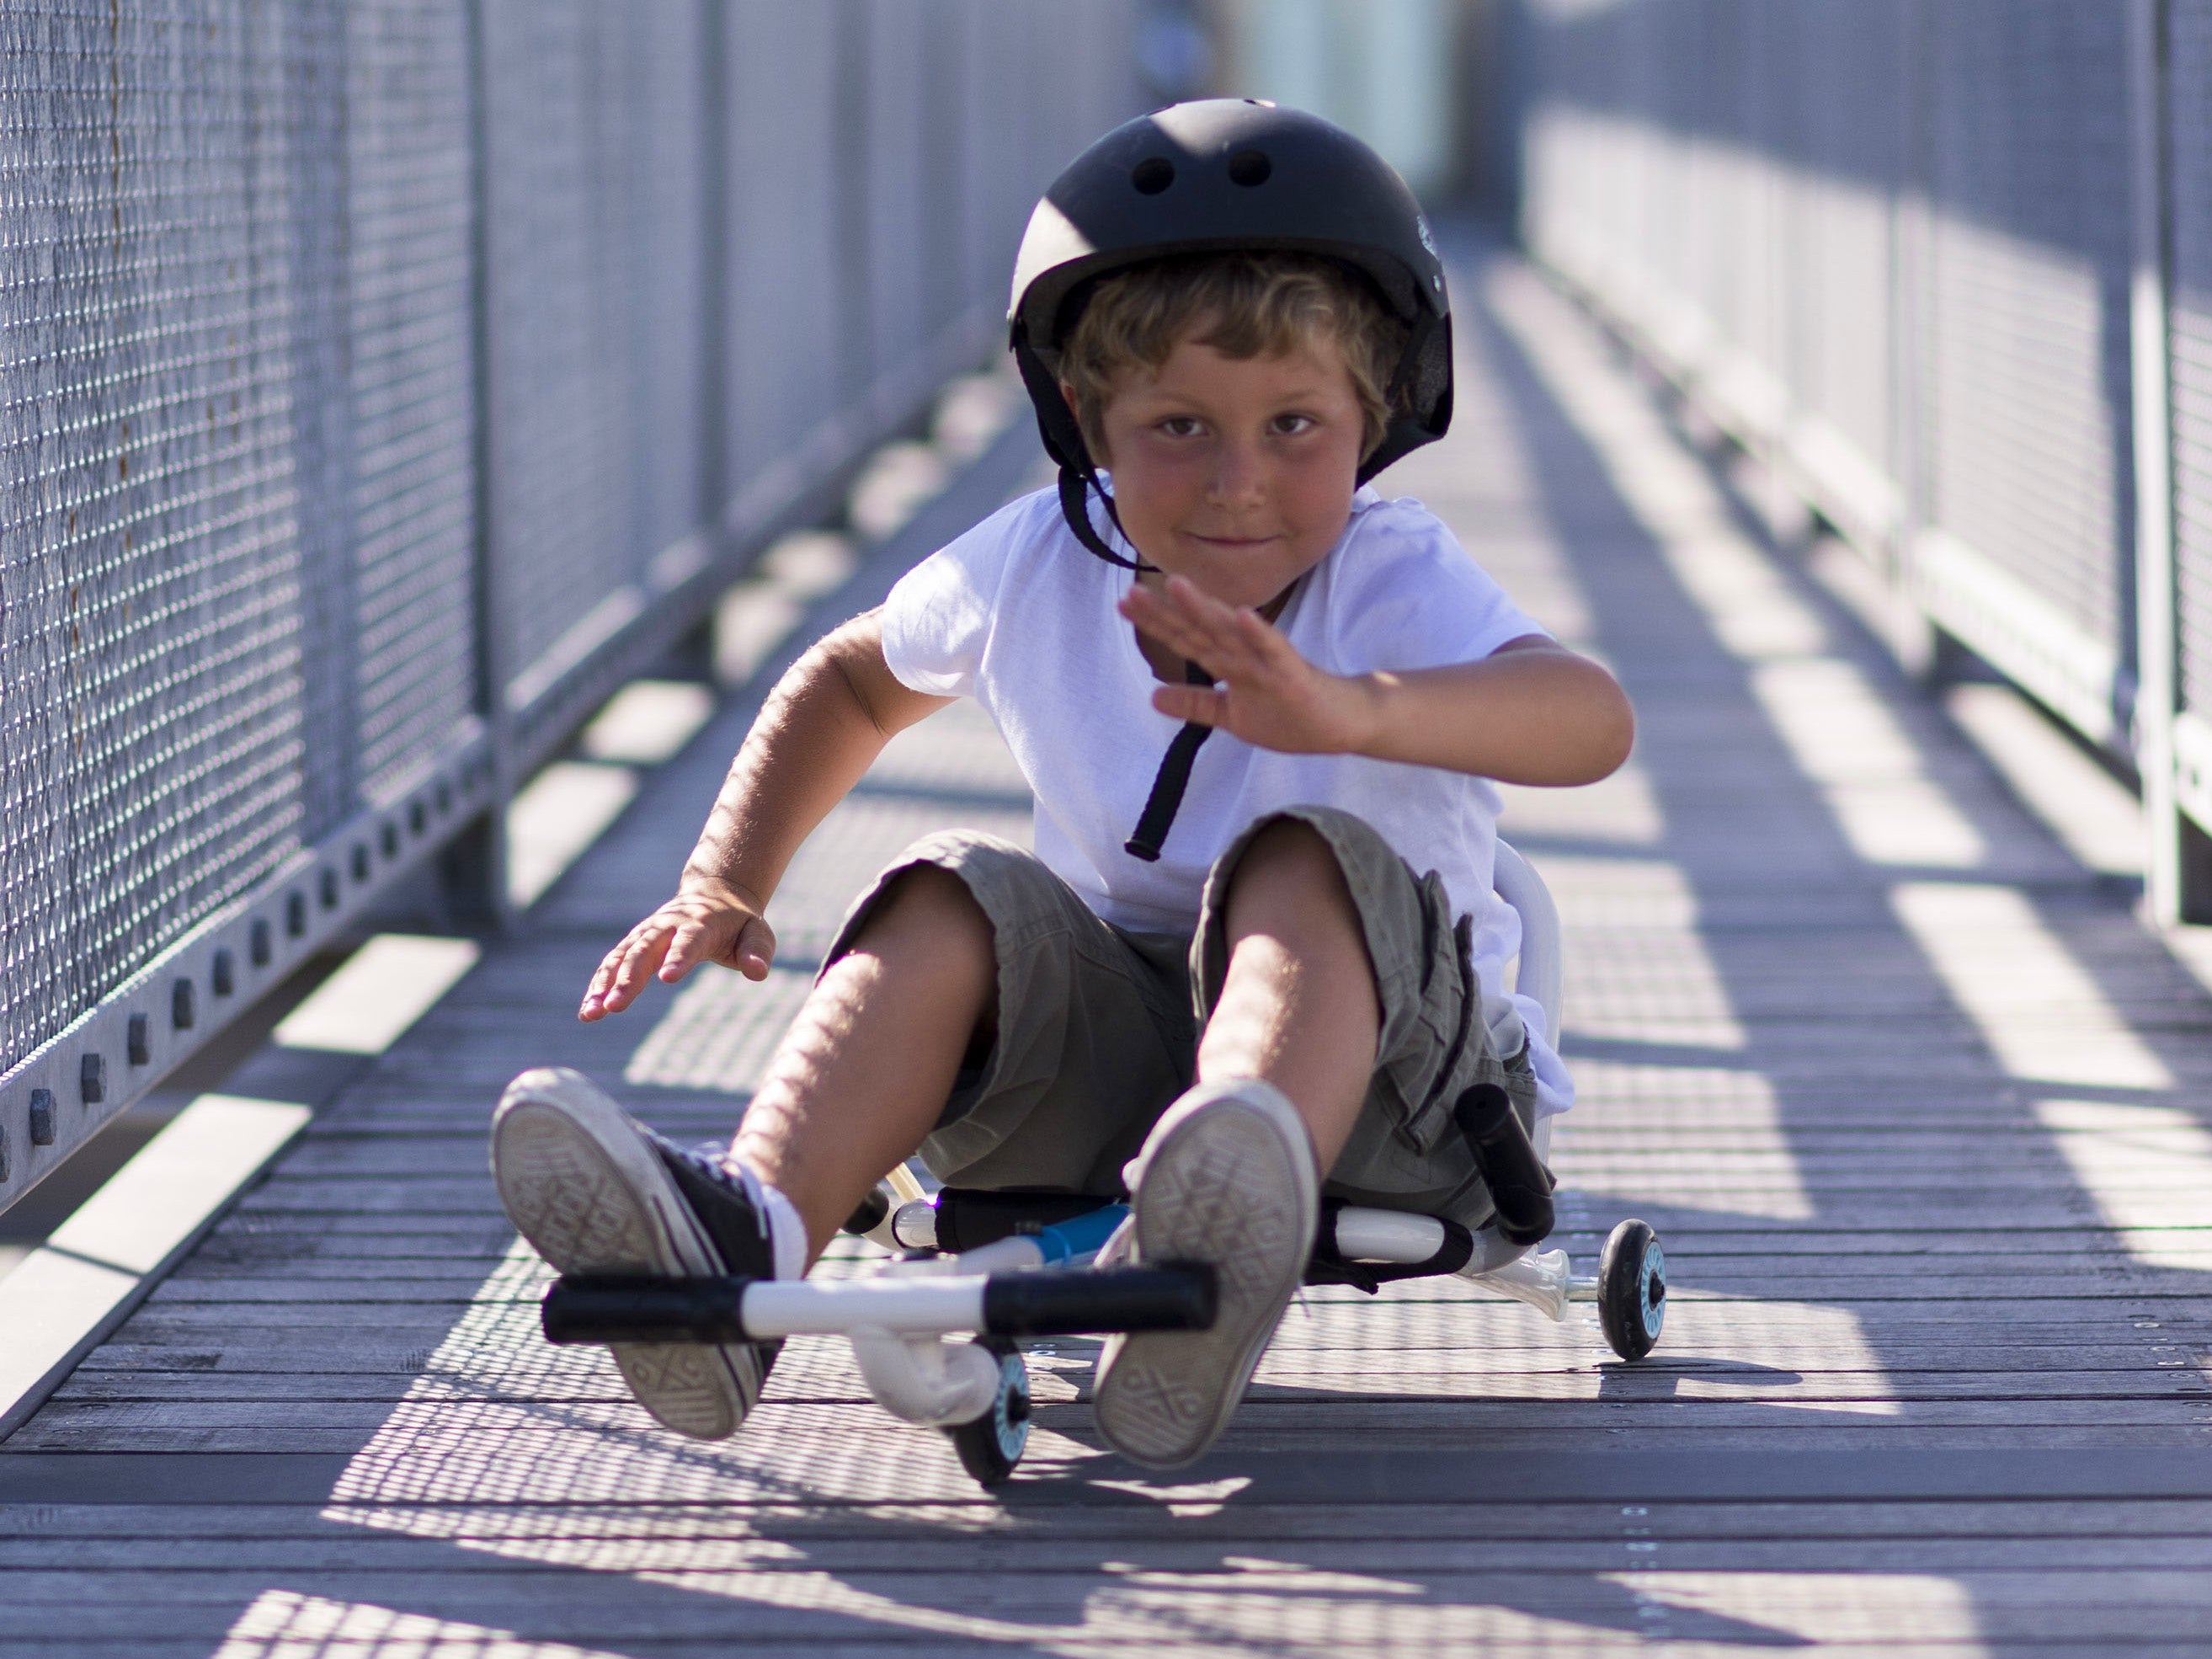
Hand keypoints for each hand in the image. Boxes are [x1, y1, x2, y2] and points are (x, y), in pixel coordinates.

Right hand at [579, 876, 775, 1021]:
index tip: (667, 979)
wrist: (716, 894)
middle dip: (628, 978)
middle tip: (614, 1006)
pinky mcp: (635, 942)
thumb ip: (757, 952)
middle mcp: (667, 925)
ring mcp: (648, 933)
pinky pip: (613, 962)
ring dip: (604, 984)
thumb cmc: (740, 923)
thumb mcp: (758, 934)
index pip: (688, 941)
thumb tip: (757, 973)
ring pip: (621, 957)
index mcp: (700, 923)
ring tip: (591, 1014)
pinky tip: (589, 1010)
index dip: (678, 958)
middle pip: (644, 950)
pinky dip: (599, 984)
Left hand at [1119, 575, 1373, 754]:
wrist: (1341, 724)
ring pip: (1230, 631)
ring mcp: (1267, 661)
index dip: (1155, 622)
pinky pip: (1274, 650)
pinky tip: (1242, 613)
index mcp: (1227, 662)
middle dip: (1166, 612)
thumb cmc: (1290, 715)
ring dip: (1204, 608)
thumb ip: (1196, 703)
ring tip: (1176, 585)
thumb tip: (1152, 697)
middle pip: (1198, 629)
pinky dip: (1258, 632)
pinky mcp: (1293, 673)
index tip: (1124, 604)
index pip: (1185, 638)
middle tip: (1131, 592)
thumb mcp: (1232, 715)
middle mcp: (1242, 655)